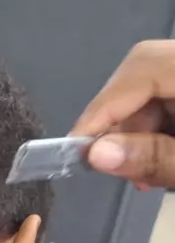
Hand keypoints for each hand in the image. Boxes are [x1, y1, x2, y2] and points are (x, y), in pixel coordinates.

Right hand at [71, 39, 174, 188]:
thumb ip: (153, 157)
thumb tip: (94, 155)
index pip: (142, 69)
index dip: (105, 108)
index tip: (78, 149)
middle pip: (145, 73)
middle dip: (122, 120)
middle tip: (110, 164)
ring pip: (156, 86)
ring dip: (141, 129)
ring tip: (141, 173)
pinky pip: (171, 94)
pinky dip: (160, 127)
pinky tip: (161, 157)